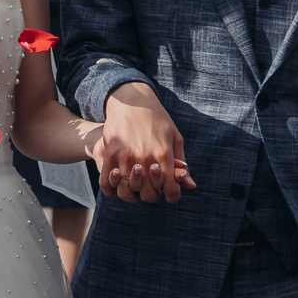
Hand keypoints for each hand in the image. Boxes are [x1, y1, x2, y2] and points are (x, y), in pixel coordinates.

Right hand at [96, 84, 194, 202]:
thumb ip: (181, 163)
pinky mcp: (110, 153)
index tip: (170, 194)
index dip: (172, 196)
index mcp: (164, 154)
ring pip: (128, 190)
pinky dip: (112, 188)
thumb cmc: (157, 119)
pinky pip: (106, 182)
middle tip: (153, 188)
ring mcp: (125, 157)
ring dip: (133, 192)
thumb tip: (191, 186)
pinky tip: (118, 183)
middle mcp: (145, 158)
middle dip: (154, 195)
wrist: (132, 101)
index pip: (171, 188)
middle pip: (148, 194)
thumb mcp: (175, 138)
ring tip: (136, 186)